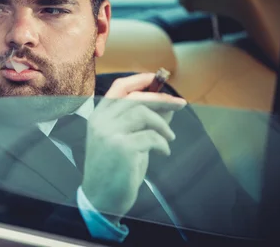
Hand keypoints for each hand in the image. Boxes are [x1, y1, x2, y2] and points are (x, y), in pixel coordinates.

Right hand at [81, 73, 186, 222]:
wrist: (101, 199)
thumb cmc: (114, 170)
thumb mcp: (127, 140)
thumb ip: (143, 123)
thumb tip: (167, 106)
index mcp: (98, 116)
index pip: (119, 88)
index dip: (140, 80)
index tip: (158, 79)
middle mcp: (101, 121)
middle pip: (136, 99)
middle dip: (162, 99)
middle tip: (180, 105)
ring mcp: (110, 134)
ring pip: (144, 114)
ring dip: (163, 124)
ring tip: (170, 137)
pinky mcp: (122, 148)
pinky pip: (151, 137)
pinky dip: (163, 144)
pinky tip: (163, 152)